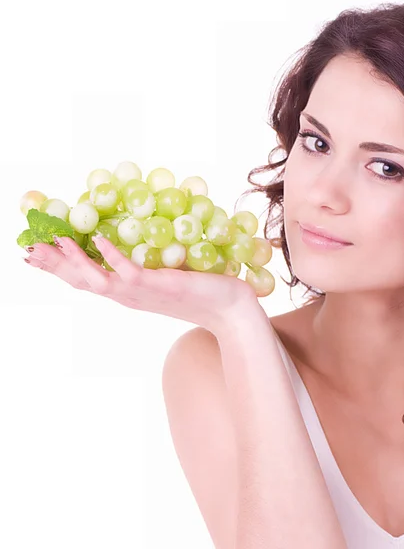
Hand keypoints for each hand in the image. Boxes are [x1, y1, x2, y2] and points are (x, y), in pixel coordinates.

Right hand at [24, 235, 259, 335]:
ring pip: (98, 281)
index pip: (85, 280)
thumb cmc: (200, 291)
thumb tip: (134, 248)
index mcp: (127, 292)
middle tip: (28, 250)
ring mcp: (143, 293)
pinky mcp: (160, 286)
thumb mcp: (164, 278)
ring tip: (55, 241)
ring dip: (74, 262)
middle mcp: (129, 296)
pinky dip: (112, 256)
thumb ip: (145, 268)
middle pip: (82, 282)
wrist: (229, 310)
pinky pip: (129, 272)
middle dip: (55, 266)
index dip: (59, 268)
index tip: (35, 253)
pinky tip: (99, 239)